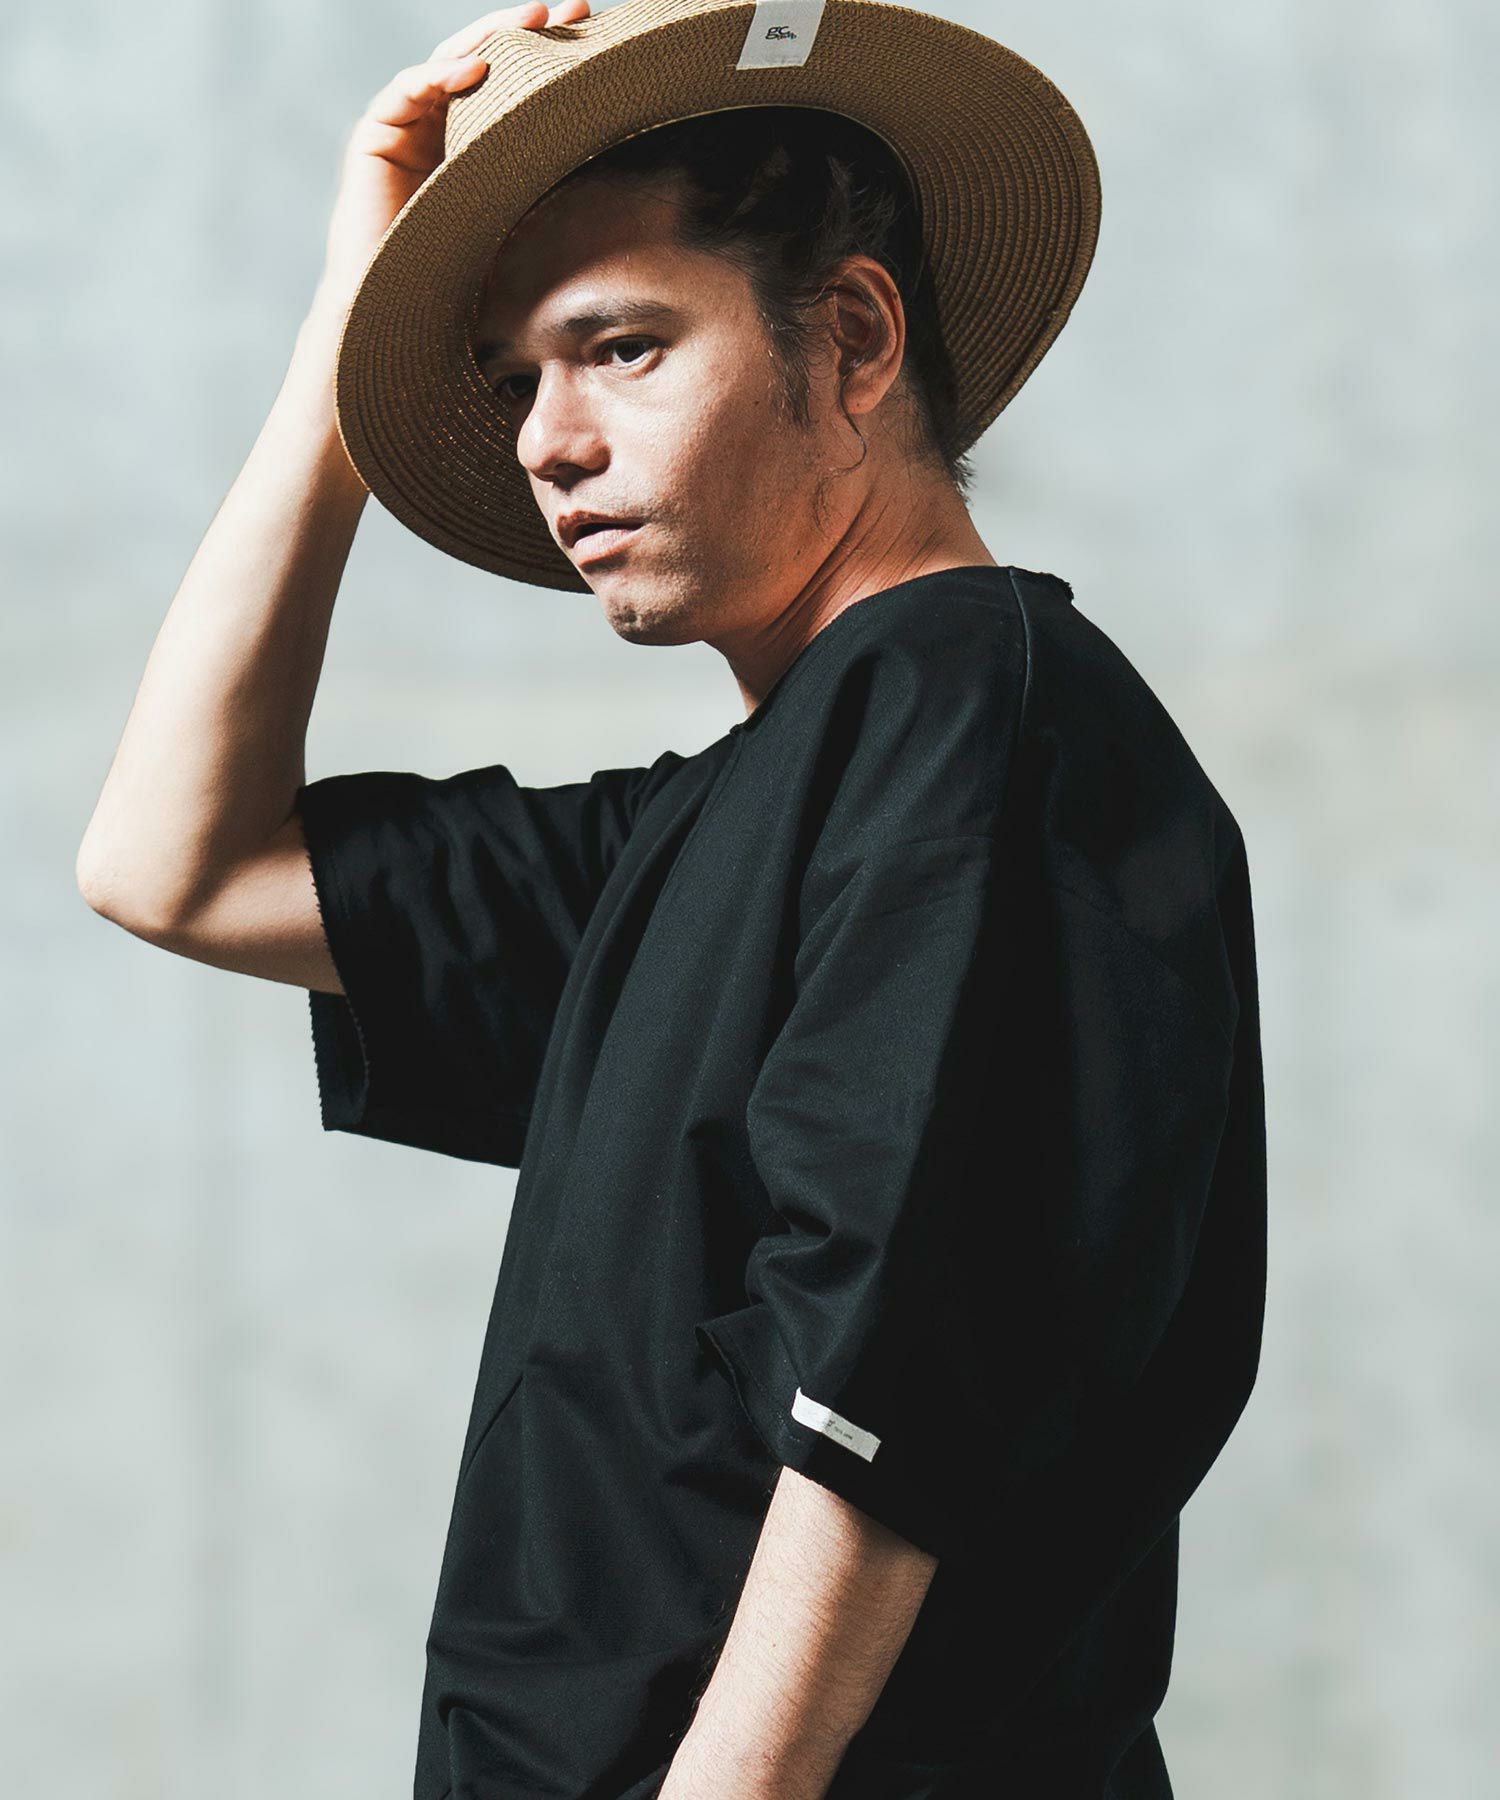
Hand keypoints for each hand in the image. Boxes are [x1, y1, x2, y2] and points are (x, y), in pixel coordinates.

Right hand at [316, 2, 591, 307]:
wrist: (403, 318)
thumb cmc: (464, 286)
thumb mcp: (523, 226)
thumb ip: (549, 191)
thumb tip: (625, 178)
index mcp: (476, 146)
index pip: (514, 87)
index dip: (549, 57)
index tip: (593, 32)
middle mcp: (439, 130)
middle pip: (485, 62)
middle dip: (526, 32)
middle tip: (572, 11)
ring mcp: (405, 129)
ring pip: (448, 64)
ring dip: (489, 38)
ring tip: (532, 22)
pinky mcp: (374, 139)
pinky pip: (406, 91)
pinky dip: (438, 75)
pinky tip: (475, 68)